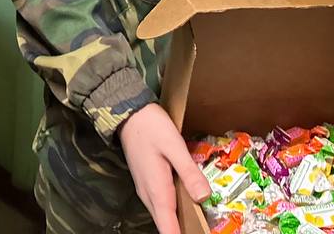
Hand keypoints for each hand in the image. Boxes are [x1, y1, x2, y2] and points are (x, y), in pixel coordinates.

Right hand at [119, 104, 211, 233]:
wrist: (129, 113)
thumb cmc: (152, 127)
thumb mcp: (174, 146)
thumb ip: (189, 172)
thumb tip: (204, 198)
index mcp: (157, 189)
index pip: (168, 228)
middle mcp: (148, 194)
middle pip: (165, 225)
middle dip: (181, 231)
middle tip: (200, 229)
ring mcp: (145, 189)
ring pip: (161, 215)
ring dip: (176, 224)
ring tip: (196, 225)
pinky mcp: (145, 182)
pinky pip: (159, 205)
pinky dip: (171, 212)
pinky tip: (184, 206)